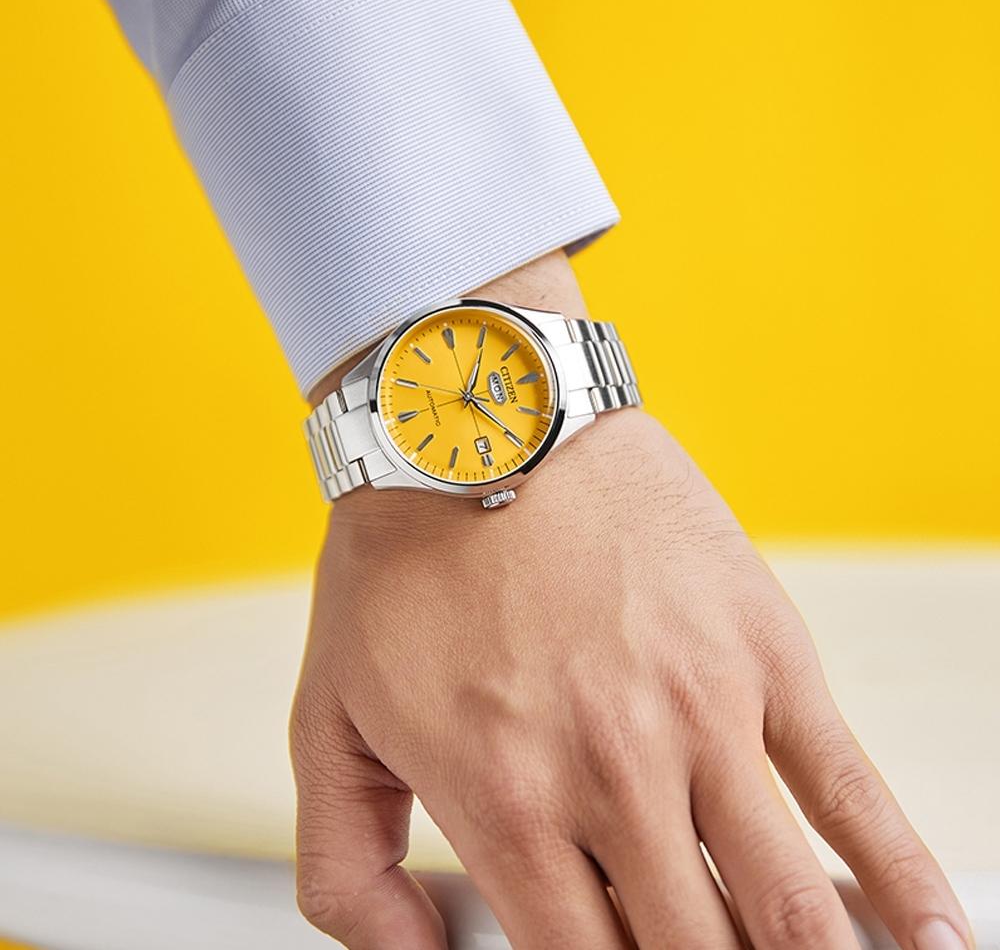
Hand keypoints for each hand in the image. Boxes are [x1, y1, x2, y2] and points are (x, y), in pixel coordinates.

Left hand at [291, 254, 971, 949]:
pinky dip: (904, 881)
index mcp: (505, 805)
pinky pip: (852, 789)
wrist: (477, 425)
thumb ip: (346, 868)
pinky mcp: (759, 649)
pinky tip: (930, 938)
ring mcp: (700, 712)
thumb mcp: (326, 721)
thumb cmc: (403, 561)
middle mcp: (612, 775)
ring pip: (785, 907)